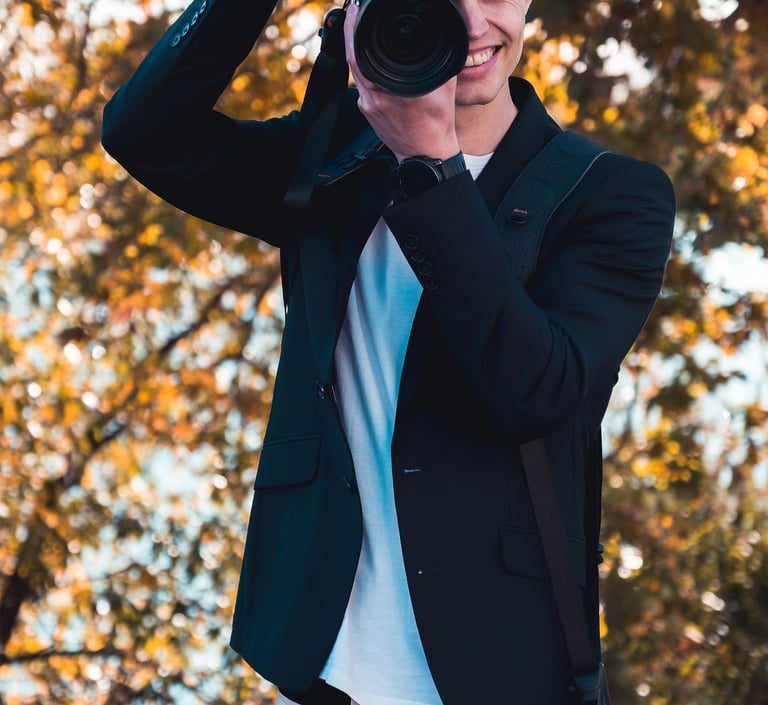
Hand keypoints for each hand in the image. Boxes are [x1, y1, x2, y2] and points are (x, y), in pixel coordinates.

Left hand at [343, 1, 461, 161]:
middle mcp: (374, 98)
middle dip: (351, 33)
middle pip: (353, 58)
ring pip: (355, 71)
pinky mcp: (366, 112)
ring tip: (360, 32)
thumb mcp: (444, 85)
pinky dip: (364, 69)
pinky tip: (371, 60)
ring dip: (356, 50)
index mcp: (392, 89)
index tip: (355, 10)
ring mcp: (367, 107)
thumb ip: (438, 58)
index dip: (354, 28)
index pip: (361, 52)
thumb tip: (440, 33)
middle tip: (354, 13)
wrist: (426, 156)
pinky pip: (361, 84)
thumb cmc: (437, 125)